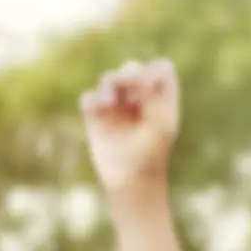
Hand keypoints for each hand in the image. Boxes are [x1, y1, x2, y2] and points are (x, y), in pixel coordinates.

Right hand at [79, 58, 180, 198]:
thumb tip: (140, 73)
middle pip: (132, 69)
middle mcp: (139, 98)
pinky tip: (94, 109)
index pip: (160, 69)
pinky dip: (91, 100)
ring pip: (109, 79)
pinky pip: (89, 97)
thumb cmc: (151, 156)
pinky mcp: (97, 117)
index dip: (152, 71)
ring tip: (109, 102)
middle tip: (122, 84)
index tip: (146, 87)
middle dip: (126, 74)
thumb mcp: (160, 125)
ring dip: (108, 84)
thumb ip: (154, 96)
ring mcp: (117, 107)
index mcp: (161, 98)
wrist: (130, 181)